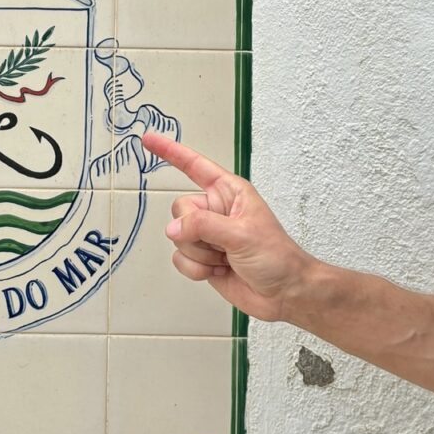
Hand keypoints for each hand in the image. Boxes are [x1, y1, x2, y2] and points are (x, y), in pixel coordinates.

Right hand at [140, 132, 316, 322]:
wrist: (284, 293)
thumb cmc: (276, 257)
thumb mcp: (242, 234)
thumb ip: (204, 226)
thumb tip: (173, 228)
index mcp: (229, 192)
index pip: (194, 166)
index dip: (171, 152)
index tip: (149, 140)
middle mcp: (216, 210)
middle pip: (180, 209)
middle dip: (195, 231)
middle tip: (222, 243)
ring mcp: (208, 235)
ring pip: (177, 238)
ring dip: (200, 254)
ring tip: (226, 259)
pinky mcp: (202, 258)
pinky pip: (179, 259)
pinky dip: (196, 269)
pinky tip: (218, 271)